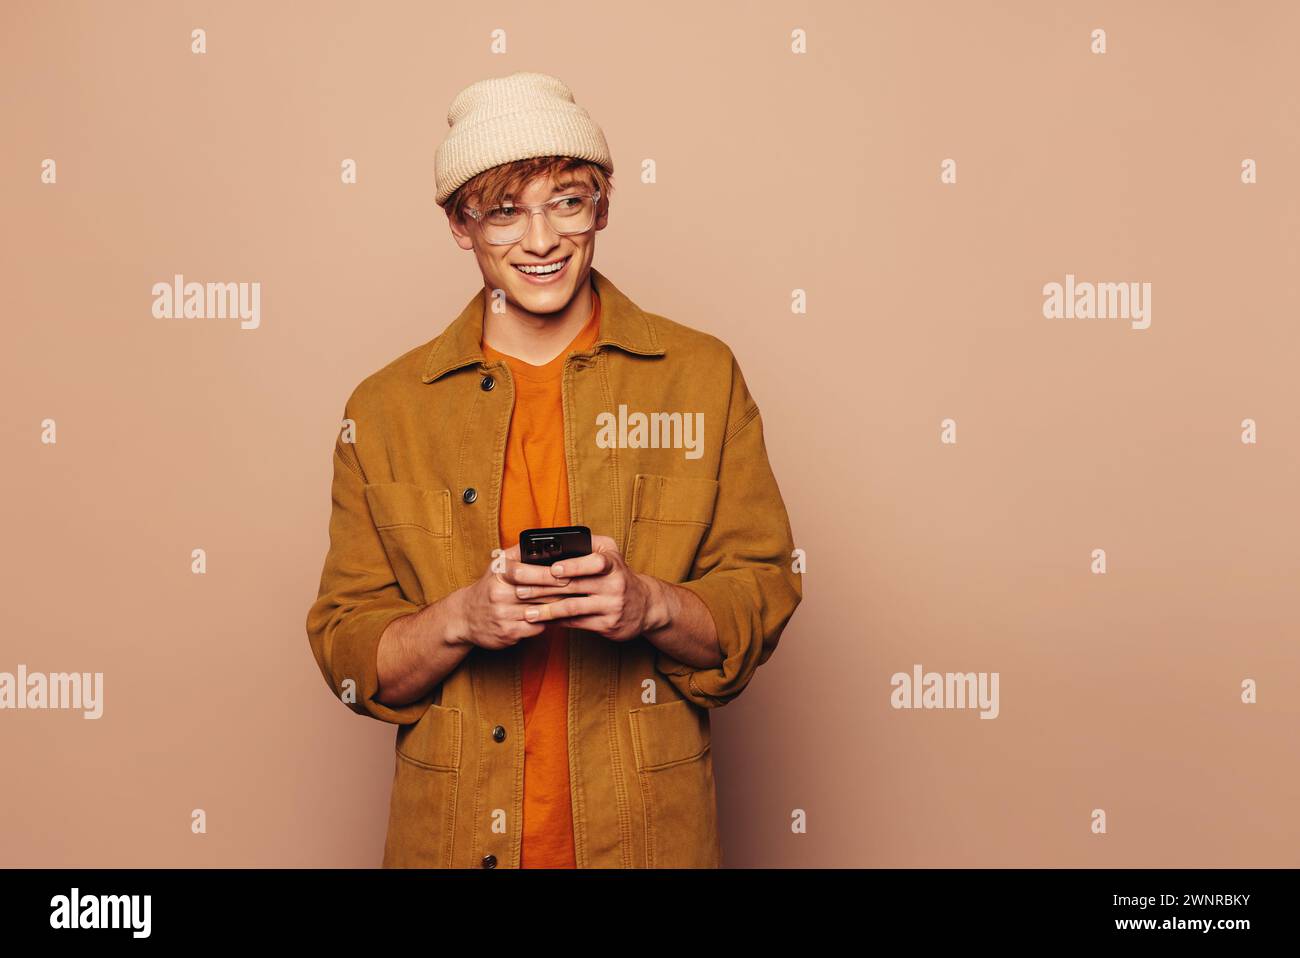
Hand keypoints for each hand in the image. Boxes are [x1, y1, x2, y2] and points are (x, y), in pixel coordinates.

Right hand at [447, 543, 568, 650]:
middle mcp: (498, 595)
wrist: (464, 617)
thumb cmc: (489, 587)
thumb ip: (518, 553)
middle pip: (536, 593)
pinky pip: (536, 628)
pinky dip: (549, 622)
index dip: (547, 574)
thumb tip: (544, 540)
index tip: (567, 573)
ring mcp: (502, 616)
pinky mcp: (507, 634)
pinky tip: (560, 616)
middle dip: (561, 590)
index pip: (524, 572)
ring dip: (559, 607)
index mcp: (498, 574)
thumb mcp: (498, 566)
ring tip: (577, 601)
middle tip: (583, 587)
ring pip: (539, 611)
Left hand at [512, 534, 666, 641]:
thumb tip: (552, 543)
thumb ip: (586, 544)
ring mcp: (611, 606)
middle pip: (574, 586)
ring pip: (573, 607)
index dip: (574, 566)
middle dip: (543, 587)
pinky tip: (541, 620)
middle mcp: (615, 584)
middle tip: (519, 588)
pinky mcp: (607, 625)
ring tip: (526, 611)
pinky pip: (577, 623)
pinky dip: (557, 621)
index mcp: (612, 562)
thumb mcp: (610, 553)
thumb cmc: (618, 575)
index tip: (553, 569)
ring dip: (547, 610)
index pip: (595, 563)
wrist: (645, 606)